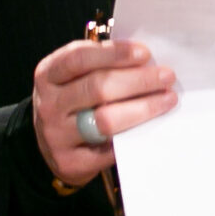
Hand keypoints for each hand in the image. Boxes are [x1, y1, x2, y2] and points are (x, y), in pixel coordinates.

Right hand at [32, 39, 178, 188]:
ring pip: (105, 120)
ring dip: (142, 108)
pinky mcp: (70, 162)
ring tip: (167, 99)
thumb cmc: (72, 104)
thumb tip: (145, 60)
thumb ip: (100, 66)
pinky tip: (151, 127)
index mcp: (48, 75)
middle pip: (97, 88)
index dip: (113, 53)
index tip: (144, 53)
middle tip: (166, 77)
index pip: (78, 58)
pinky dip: (132, 137)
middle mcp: (48, 104)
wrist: (49, 147)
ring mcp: (56, 135)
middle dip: (137, 80)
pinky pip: (109, 149)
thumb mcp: (74, 79)